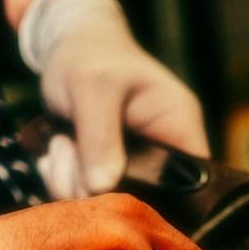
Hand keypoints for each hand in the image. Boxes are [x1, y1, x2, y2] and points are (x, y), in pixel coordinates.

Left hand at [21, 0, 207, 197]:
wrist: (66, 47)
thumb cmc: (91, 56)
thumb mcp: (94, 87)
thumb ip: (100, 137)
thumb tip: (102, 187)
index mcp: (181, 130)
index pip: (191, 186)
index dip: (157, 200)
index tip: (110, 185)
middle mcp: (164, 155)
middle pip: (141, 202)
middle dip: (95, 186)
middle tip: (68, 150)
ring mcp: (133, 167)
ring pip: (104, 202)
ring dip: (70, 180)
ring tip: (62, 142)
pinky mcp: (105, 173)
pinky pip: (83, 196)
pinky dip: (61, 178)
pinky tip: (57, 148)